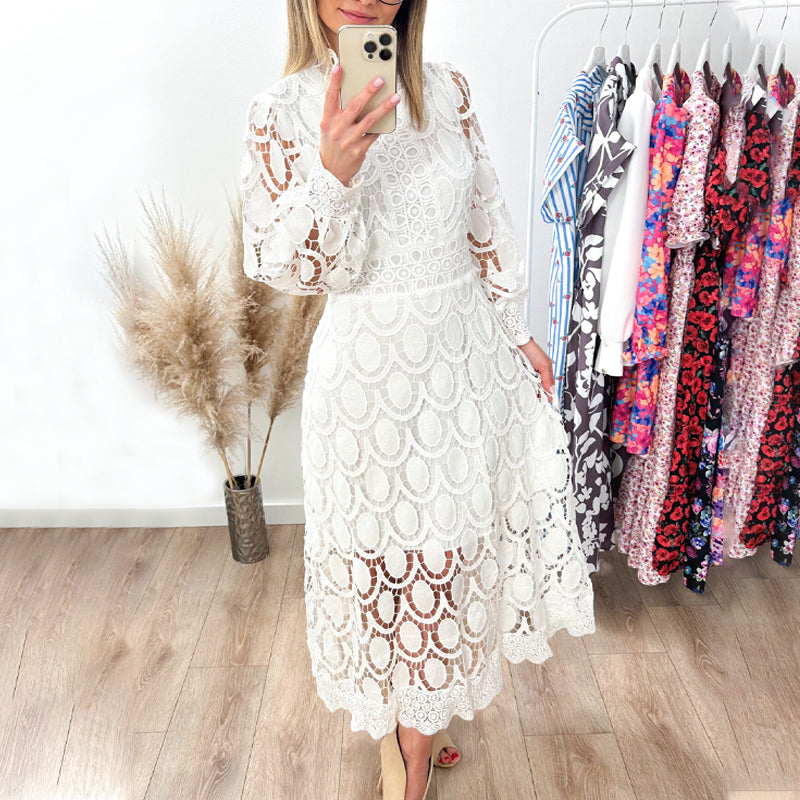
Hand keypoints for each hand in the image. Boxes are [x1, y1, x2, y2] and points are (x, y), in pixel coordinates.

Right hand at [320, 64, 400, 186]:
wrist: (331, 172)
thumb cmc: (332, 145)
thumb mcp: (328, 128)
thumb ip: (338, 112)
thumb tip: (356, 94)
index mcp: (327, 120)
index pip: (330, 97)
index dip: (334, 81)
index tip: (340, 67)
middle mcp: (338, 129)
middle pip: (355, 105)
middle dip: (369, 91)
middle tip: (380, 80)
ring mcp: (349, 140)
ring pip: (369, 120)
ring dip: (384, 107)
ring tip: (395, 97)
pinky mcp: (359, 149)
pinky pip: (374, 134)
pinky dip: (381, 126)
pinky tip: (389, 117)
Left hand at [518, 338, 554, 397]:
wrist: (518, 343)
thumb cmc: (532, 350)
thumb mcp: (544, 364)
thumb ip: (548, 378)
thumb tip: (552, 391)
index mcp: (545, 373)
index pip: (547, 389)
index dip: (546, 396)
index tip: (544, 402)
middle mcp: (536, 375)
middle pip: (538, 390)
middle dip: (536, 394)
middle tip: (533, 399)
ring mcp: (527, 376)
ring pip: (529, 388)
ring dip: (527, 390)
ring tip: (526, 393)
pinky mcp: (518, 375)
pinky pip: (520, 384)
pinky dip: (520, 386)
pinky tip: (519, 388)